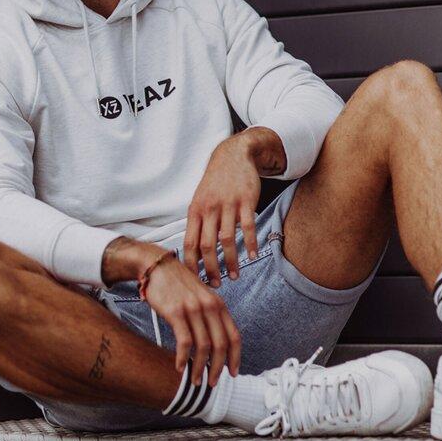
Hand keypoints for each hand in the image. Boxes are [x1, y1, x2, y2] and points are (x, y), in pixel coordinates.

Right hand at [143, 257, 240, 385]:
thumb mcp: (201, 295)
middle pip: (221, 344)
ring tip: (195, 380)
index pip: (234, 335)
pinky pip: (184, 341)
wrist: (156, 266)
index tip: (232, 373)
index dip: (235, 357)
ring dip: (200, 367)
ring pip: (203, 346)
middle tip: (212, 383)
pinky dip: (183, 358)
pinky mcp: (176, 311)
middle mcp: (209, 305)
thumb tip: (215, 342)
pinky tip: (179, 367)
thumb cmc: (177, 283)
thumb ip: (210, 314)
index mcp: (218, 303)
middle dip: (218, 368)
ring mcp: (193, 308)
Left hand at [184, 136, 260, 285]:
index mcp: (195, 210)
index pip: (189, 243)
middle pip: (207, 246)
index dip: (192, 264)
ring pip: (227, 240)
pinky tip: (252, 256)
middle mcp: (209, 208)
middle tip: (216, 284)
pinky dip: (249, 244)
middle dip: (211, 269)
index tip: (196, 280)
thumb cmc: (215, 183)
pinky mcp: (246, 201)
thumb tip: (192, 253)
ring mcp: (228, 204)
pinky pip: (247, 227)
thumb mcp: (200, 200)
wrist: (233, 156)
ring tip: (235, 275)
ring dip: (231, 261)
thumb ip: (197, 223)